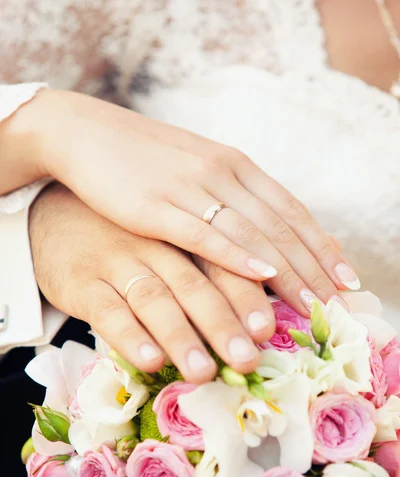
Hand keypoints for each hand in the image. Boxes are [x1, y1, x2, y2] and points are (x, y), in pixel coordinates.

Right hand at [23, 89, 358, 315]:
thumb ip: (230, 195)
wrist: (86, 134)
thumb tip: (261, 231)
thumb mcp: (197, 168)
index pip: (290, 209)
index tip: (344, 277)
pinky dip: (236, 254)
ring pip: (250, 233)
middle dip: (313, 266)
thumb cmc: (143, 158)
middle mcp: (221, 172)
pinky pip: (203, 234)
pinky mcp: (155, 206)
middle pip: (279, 226)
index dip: (321, 245)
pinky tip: (260, 273)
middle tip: (338, 301)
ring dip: (285, 270)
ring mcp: (189, 187)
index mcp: (235, 163)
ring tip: (310, 302)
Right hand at [29, 184, 277, 382]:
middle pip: (195, 286)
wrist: (56, 213)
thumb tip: (251, 319)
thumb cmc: (126, 235)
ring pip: (154, 300)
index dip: (247, 297)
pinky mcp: (83, 283)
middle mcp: (155, 247)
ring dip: (180, 337)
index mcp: (181, 236)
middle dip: (223, 325)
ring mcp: (117, 263)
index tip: (269, 329)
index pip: (221, 265)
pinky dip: (130, 336)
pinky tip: (150, 361)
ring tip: (203, 372)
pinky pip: (108, 310)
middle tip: (247, 360)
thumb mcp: (165, 240)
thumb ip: (201, 268)